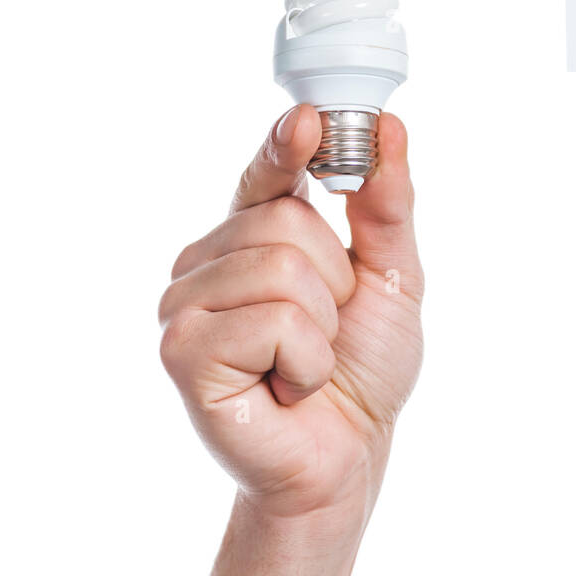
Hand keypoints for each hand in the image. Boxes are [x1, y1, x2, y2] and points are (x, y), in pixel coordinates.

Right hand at [159, 104, 421, 575]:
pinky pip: (271, 320)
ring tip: (303, 361)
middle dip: (335, 280)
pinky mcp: (182, 351)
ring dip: (322, 326)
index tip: (309, 119)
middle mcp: (207, 264)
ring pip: (280, 267)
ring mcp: (186, 307)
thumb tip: (389, 126)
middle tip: (324, 331)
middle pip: (285, 220)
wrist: (347, 456)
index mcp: (251, 239)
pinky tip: (286, 386)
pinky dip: (304, 360)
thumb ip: (385, 205)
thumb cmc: (361, 371)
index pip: (264, 175)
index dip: (286, 145)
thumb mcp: (393, 276)